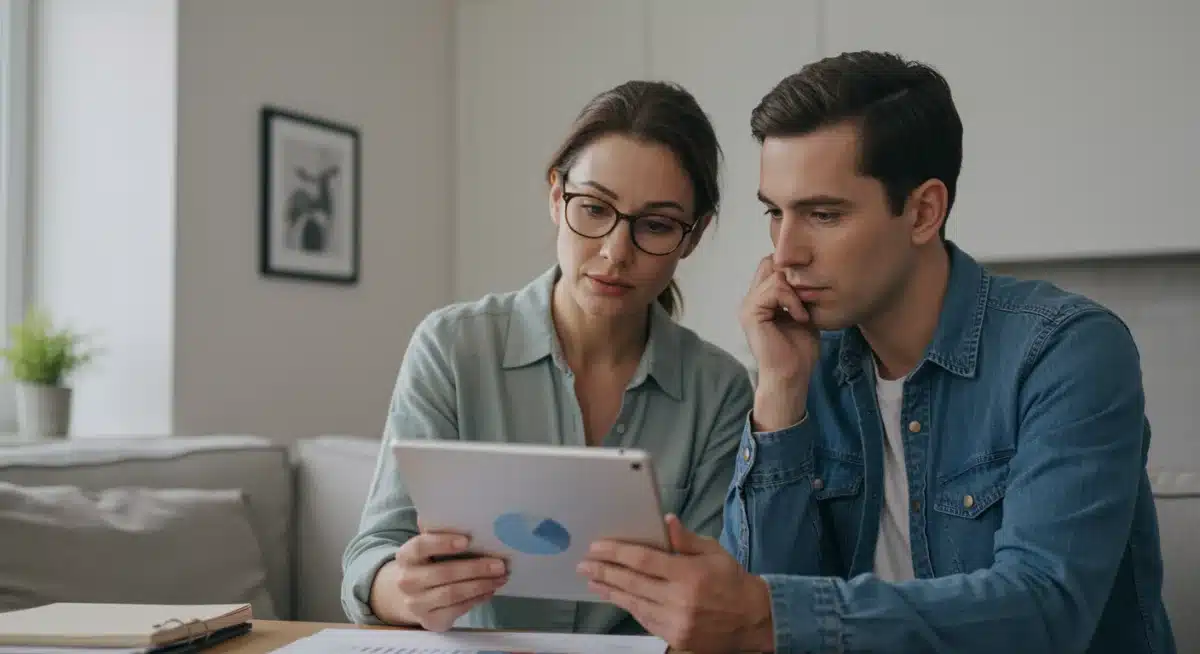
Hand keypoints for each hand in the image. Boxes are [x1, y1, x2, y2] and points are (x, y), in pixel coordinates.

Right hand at [368, 525, 507, 630]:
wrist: (410, 596)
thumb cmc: (428, 563)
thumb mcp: (428, 547)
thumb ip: (439, 531)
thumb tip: (462, 510)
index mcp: (405, 556)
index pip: (420, 546)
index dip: (443, 543)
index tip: (467, 540)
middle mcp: (407, 581)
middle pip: (443, 573)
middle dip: (475, 568)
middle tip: (500, 564)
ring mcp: (416, 604)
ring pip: (453, 594)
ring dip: (481, 585)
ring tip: (501, 577)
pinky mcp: (430, 621)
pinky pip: (458, 609)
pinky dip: (477, 599)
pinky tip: (490, 590)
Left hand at [577, 515, 775, 652]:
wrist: (752, 619)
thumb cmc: (732, 581)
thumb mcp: (714, 552)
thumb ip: (686, 539)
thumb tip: (665, 520)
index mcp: (689, 574)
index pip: (643, 560)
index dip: (616, 552)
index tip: (596, 547)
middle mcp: (680, 599)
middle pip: (632, 582)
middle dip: (604, 571)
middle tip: (584, 564)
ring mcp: (676, 621)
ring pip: (634, 603)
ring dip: (610, 591)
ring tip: (593, 581)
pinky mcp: (675, 637)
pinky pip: (644, 619)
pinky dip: (629, 606)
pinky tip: (617, 597)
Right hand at [740, 256, 819, 429]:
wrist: (791, 376)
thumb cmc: (799, 352)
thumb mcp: (803, 314)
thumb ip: (799, 295)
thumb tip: (809, 273)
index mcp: (761, 300)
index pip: (772, 266)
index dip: (792, 271)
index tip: (810, 292)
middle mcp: (751, 299)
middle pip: (769, 263)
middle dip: (792, 276)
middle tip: (806, 298)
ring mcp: (748, 305)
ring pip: (774, 274)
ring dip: (795, 291)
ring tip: (803, 312)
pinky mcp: (751, 312)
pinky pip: (775, 289)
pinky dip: (792, 300)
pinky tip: (800, 317)